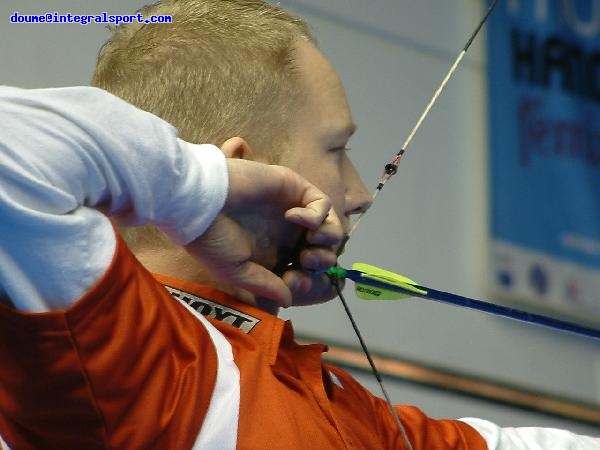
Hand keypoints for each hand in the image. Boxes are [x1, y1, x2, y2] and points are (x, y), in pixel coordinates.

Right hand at [185, 159, 342, 306]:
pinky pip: (322, 202)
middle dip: (323, 260)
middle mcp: (286, 232)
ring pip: (330, 226)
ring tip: (309, 242)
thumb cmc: (212, 239)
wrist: (199, 202)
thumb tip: (290, 300)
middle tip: (305, 260)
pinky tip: (293, 217)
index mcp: (273, 253)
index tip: (293, 280)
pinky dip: (316, 214)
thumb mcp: (237, 271)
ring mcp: (292, 210)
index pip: (306, 269)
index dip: (308, 278)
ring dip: (327, 238)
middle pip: (324, 250)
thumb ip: (266, 285)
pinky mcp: (294, 188)